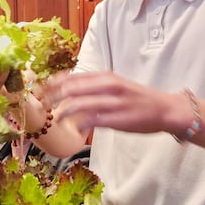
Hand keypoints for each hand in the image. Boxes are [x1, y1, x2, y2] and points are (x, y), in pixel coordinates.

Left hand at [43, 71, 179, 134]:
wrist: (164, 109)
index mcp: (105, 76)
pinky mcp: (117, 118)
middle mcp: (107, 85)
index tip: (40, 90)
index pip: (72, 76)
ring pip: (79, 103)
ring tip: (55, 119)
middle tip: (40, 104)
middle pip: (71, 88)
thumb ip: (94, 86)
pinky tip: (74, 128)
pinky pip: (92, 119)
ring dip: (63, 112)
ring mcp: (112, 101)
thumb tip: (68, 90)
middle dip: (52, 96)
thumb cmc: (137, 98)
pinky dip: (80, 124)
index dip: (52, 83)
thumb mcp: (115, 85)